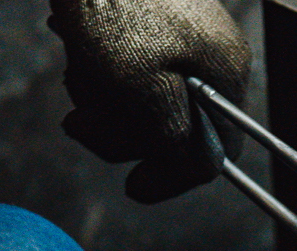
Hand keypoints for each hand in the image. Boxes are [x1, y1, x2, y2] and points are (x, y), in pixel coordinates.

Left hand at [48, 0, 250, 202]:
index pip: (213, 152)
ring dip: (99, 98)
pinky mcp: (146, 21)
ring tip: (75, 67)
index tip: (132, 187)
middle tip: (78, 121)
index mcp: (223, 73)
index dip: (171, 177)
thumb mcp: (145, 93)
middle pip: (169, 127)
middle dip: (118, 131)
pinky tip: (73, 44)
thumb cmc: (115, 8)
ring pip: (139, 99)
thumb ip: (174, 142)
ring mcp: (178, 35)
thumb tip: (197, 175)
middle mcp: (210, 54)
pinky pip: (123, 67)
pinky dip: (94, 68)